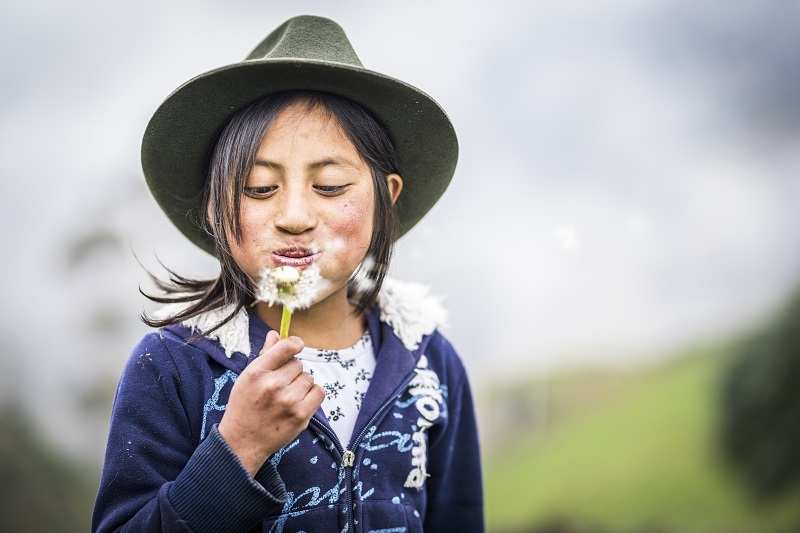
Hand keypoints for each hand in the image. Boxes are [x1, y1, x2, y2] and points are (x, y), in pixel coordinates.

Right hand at [218, 330, 324, 476]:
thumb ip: (265, 355)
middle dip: (291, 372)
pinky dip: (312, 395)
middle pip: (298, 364)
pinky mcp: (301, 415)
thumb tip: (276, 334)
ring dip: (301, 384)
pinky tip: (299, 401)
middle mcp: (272, 385)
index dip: (294, 344)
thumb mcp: (247, 378)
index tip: (296, 346)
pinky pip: (319, 392)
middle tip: (280, 385)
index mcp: (256, 373)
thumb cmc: (244, 406)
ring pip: (308, 378)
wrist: (242, 442)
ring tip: (287, 395)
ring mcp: (288, 401)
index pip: (285, 347)